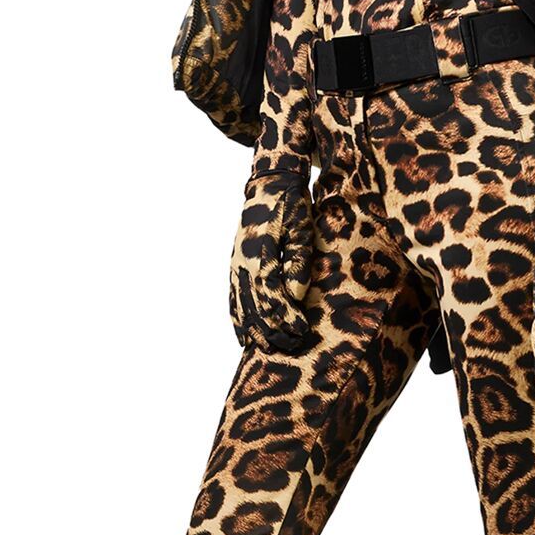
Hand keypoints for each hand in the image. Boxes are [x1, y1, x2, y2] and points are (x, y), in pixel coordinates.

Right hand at [229, 169, 313, 352]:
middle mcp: (244, 264)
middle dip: (273, 331)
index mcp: (261, 256)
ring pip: (242, 307)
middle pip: (256, 308)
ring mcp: (237, 266)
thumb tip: (296, 294)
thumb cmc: (290, 207)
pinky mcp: (236, 266)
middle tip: (292, 346)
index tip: (301, 331)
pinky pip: (233, 299)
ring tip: (270, 349)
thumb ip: (298, 262)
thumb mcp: (301, 229)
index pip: (272, 297)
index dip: (286, 317)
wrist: (269, 185)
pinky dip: (238, 321)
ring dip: (255, 331)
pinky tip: (244, 338)